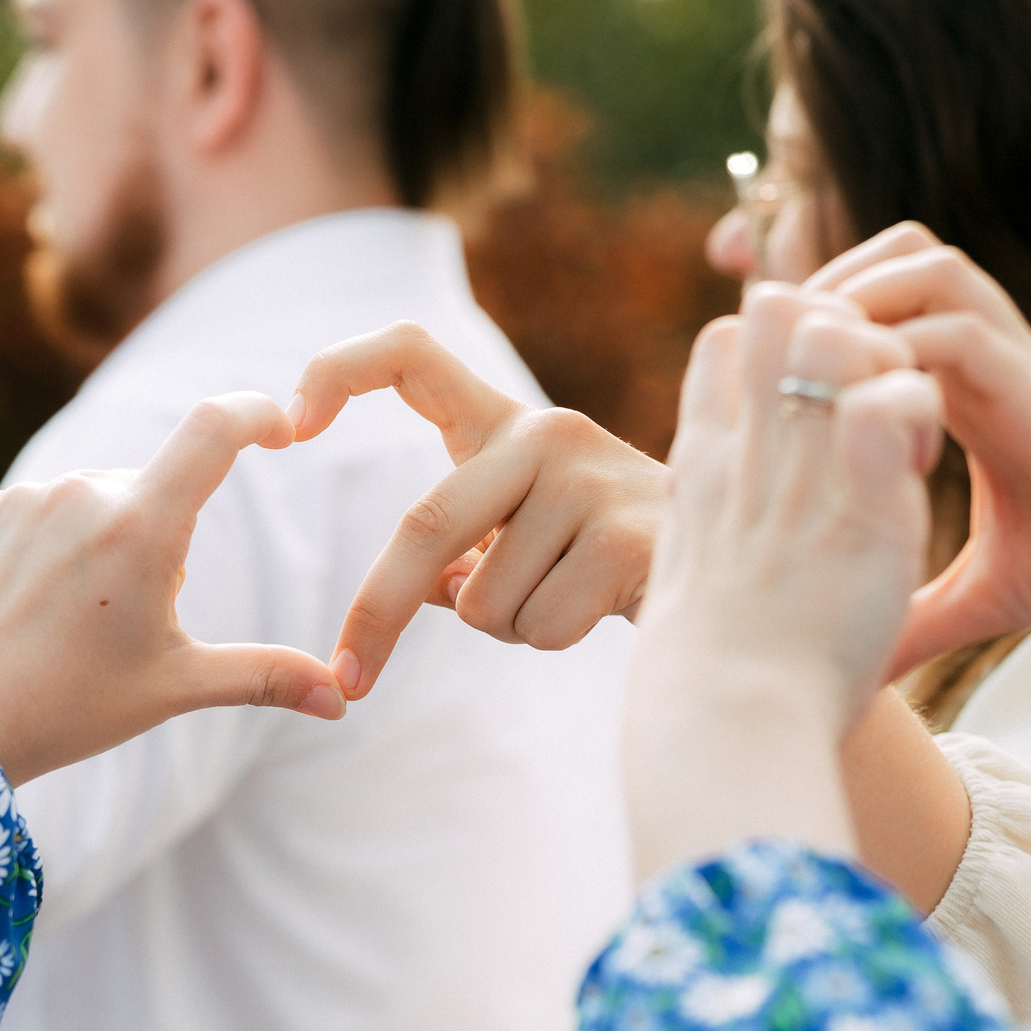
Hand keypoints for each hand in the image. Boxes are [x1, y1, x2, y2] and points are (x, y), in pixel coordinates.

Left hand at [0, 393, 345, 783]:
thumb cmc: (69, 708)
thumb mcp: (174, 687)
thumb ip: (263, 676)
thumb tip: (341, 697)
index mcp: (142, 527)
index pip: (215, 428)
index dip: (257, 413)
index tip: (281, 426)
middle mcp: (82, 491)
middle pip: (150, 492)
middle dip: (155, 542)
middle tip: (123, 622)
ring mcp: (22, 497)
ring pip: (88, 504)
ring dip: (96, 544)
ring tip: (64, 622)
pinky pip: (29, 514)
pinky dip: (38, 549)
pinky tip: (18, 605)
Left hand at [287, 322, 666, 698]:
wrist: (741, 573)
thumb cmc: (609, 559)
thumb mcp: (525, 537)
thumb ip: (463, 547)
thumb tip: (423, 590)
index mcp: (506, 424)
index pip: (411, 353)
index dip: (339, 370)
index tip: (289, 422)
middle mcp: (544, 432)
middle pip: (422, 524)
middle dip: (378, 613)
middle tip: (350, 676)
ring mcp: (587, 478)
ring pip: (483, 600)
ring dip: (513, 626)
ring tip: (575, 594)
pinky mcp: (624, 535)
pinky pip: (536, 625)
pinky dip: (555, 640)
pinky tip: (605, 607)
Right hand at [624, 289, 943, 877]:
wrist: (724, 724)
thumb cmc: (710, 685)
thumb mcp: (691, 590)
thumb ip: (713, 549)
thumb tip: (722, 571)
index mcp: (703, 466)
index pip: (727, 340)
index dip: (783, 346)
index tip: (819, 410)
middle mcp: (746, 448)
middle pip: (776, 309)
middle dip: (838, 327)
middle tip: (873, 404)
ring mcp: (799, 467)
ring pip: (834, 329)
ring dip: (883, 360)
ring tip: (902, 436)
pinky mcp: (862, 500)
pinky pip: (894, 396)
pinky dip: (920, 412)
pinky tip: (922, 471)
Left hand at [810, 224, 1030, 674]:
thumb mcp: (984, 596)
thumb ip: (919, 617)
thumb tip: (860, 676)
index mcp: (971, 392)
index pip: (880, 313)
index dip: (816, 327)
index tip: (757, 385)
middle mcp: (992, 361)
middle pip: (894, 259)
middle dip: (825, 287)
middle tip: (770, 355)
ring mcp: (1019, 365)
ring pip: (924, 268)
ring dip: (859, 300)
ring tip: (808, 369)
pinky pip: (956, 331)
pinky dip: (903, 349)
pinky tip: (864, 411)